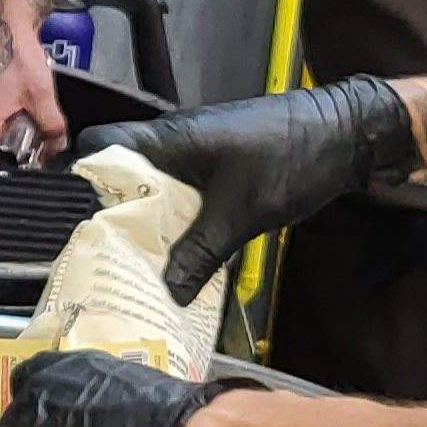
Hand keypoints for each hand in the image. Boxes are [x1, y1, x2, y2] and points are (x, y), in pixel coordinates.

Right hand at [0, 15, 70, 153]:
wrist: (9, 26)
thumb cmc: (18, 58)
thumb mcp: (42, 97)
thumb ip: (52, 126)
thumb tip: (58, 144)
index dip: (16, 160)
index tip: (33, 156)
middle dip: (18, 142)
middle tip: (39, 137)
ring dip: (15, 125)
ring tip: (35, 115)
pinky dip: (10, 110)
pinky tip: (26, 100)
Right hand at [76, 74, 412, 298]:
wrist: (347, 134)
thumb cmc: (291, 159)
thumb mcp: (242, 213)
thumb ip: (200, 252)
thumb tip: (166, 291)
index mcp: (168, 141)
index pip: (101, 148)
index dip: (82, 183)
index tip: (80, 227)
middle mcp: (174, 144)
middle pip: (123, 177)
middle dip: (113, 218)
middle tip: (105, 263)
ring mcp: (197, 156)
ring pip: (154, 191)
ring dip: (148, 225)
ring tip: (137, 269)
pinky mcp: (218, 169)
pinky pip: (182, 197)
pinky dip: (177, 225)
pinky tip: (179, 259)